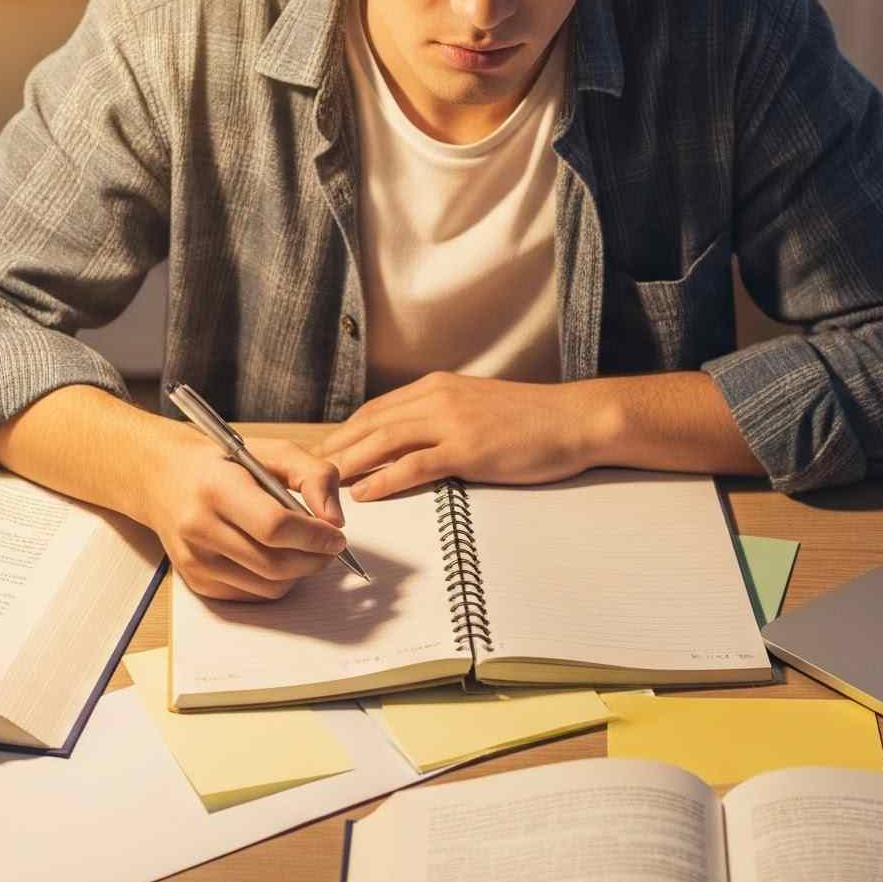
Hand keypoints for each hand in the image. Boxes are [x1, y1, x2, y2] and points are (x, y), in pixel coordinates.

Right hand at [149, 433, 346, 601]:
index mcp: (216, 487)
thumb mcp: (271, 451)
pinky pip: (253, 596)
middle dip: (314, 559)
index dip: (314, 536)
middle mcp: (199, 527)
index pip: (273, 526)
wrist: (163, 478)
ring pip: (268, 587)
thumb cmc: (222, 463)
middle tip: (329, 547)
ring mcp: (194, 560)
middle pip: (274, 564)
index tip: (336, 536)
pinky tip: (276, 558)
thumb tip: (334, 520)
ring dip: (298, 573)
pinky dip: (275, 582)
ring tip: (303, 550)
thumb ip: (313, 475)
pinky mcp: (196, 581)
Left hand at [318, 373, 602, 500]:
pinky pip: (415, 464)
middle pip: (370, 423)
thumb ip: (442, 420)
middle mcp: (437, 398)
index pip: (376, 410)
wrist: (576, 419)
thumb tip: (412, 443)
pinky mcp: (469, 448)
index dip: (345, 434)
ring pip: (384, 441)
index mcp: (437, 388)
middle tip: (306, 475)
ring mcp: (453, 422)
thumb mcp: (477, 409)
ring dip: (348, 464)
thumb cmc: (533, 420)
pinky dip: (384, 479)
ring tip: (322, 486)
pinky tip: (364, 493)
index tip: (322, 455)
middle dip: (335, 449)